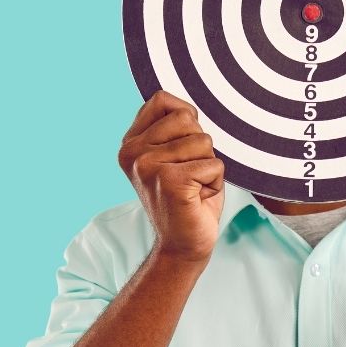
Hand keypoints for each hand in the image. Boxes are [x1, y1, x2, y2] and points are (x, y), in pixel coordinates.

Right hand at [119, 90, 224, 263]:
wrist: (183, 246)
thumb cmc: (188, 199)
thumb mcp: (176, 155)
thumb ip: (174, 127)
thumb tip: (187, 105)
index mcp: (130, 143)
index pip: (162, 100)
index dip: (186, 120)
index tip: (181, 152)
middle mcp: (133, 153)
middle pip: (187, 119)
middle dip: (201, 148)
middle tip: (189, 176)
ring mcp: (148, 166)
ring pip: (204, 142)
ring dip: (208, 167)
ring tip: (194, 189)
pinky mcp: (169, 181)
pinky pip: (213, 164)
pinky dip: (215, 183)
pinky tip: (197, 199)